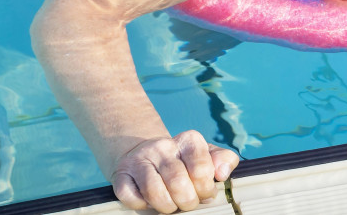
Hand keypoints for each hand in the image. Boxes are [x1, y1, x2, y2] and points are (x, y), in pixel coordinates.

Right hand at [111, 130, 238, 212]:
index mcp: (188, 140)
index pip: (201, 167)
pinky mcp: (122, 174)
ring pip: (154, 192)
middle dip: (187, 202)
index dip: (205, 188)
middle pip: (178, 182)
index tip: (205, 193)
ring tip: (172, 206)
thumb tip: (222, 173)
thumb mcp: (207, 156)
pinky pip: (131, 197)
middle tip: (188, 203)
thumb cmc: (184, 162)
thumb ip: (224, 160)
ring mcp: (140, 159)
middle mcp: (163, 146)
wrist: (147, 154)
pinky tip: (150, 202)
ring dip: (167, 207)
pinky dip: (143, 206)